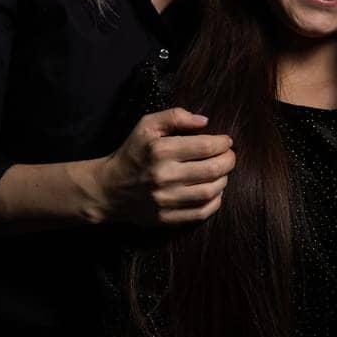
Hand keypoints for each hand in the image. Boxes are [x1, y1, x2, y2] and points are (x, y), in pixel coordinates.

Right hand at [93, 107, 234, 226]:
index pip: (206, 146)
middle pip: (213, 169)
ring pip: (211, 192)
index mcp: (161, 151)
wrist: (108, 189)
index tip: (226, 142)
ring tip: (221, 172)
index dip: (223, 143)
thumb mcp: (146, 126)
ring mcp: (165, 200)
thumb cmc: (131, 153)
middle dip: (229, 161)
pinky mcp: (166, 219)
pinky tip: (214, 192)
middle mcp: (164, 176)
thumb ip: (175, 116)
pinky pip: (201, 213)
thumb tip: (204, 121)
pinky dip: (215, 202)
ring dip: (224, 180)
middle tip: (229, 156)